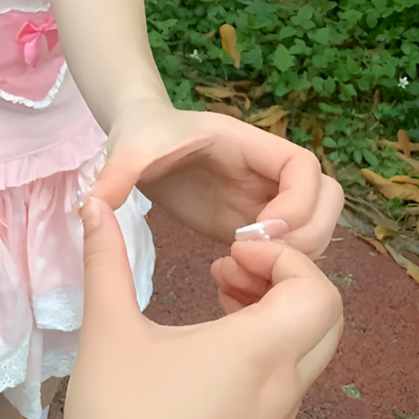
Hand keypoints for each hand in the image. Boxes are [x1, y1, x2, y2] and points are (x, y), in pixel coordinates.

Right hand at [65, 196, 343, 418]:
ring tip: (219, 292)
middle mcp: (281, 387)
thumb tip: (93, 203)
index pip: (319, 293)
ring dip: (276, 307)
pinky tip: (214, 337)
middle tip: (230, 266)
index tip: (232, 251)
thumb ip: (105, 261)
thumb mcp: (108, 333)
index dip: (286, 258)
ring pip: (310, 347)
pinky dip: (268, 341)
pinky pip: (289, 376)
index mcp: (256, 355)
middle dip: (286, 276)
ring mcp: (276, 417)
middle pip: (325, 317)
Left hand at [91, 102, 343, 259]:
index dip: (296, 200)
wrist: (138, 141)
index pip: (303, 166)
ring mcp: (262, 200)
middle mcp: (264, 172)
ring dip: (297, 254)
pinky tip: (236, 282)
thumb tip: (92, 205)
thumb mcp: (127, 151)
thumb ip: (115, 175)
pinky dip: (278, 268)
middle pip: (326, 198)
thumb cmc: (140, 136)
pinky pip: (289, 249)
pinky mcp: (250, 225)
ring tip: (245, 270)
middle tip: (257, 258)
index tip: (260, 228)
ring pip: (315, 226)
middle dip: (306, 233)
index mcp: (247, 144)